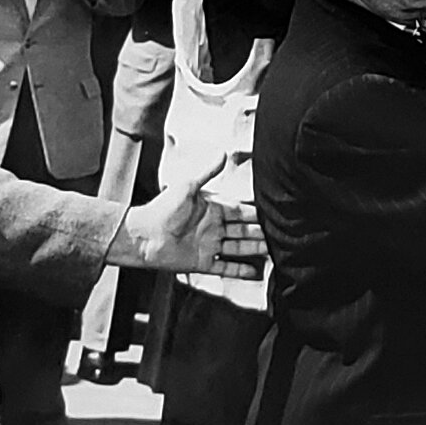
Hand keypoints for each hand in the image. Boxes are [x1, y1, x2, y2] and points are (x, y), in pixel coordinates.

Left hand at [114, 152, 267, 278]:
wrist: (144, 236)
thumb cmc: (162, 209)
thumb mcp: (187, 186)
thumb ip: (207, 172)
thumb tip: (223, 153)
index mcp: (211, 209)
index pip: (239, 210)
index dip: (254, 212)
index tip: (273, 212)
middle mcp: (212, 228)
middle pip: (242, 230)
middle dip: (260, 232)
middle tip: (281, 234)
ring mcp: (209, 246)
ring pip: (238, 248)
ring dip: (254, 249)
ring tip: (273, 251)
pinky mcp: (203, 263)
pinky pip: (225, 267)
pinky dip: (240, 270)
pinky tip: (254, 271)